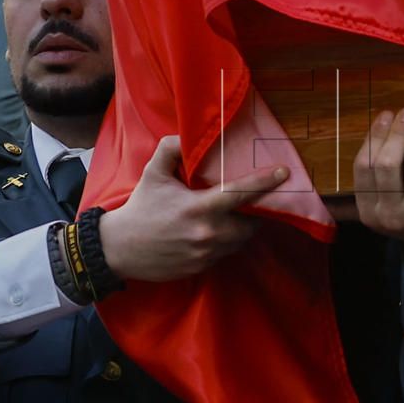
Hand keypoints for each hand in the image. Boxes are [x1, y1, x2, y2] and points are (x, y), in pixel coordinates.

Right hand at [98, 136, 285, 281]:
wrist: (119, 249)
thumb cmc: (140, 208)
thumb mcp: (152, 174)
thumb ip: (171, 149)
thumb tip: (188, 135)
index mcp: (198, 208)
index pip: (240, 193)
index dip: (265, 182)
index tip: (284, 172)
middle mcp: (208, 233)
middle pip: (251, 222)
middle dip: (256, 210)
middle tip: (253, 199)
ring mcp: (207, 254)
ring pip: (241, 239)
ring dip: (244, 226)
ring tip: (236, 213)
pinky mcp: (203, 267)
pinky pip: (227, 253)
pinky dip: (228, 241)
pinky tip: (217, 230)